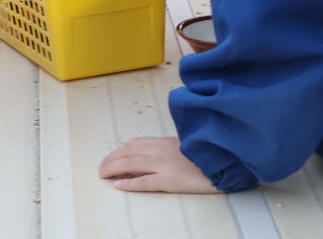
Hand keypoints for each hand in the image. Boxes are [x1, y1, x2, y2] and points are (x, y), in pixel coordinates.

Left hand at [99, 137, 217, 192]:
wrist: (226, 161)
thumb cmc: (208, 154)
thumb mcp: (185, 145)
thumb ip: (168, 147)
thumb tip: (153, 153)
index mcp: (164, 142)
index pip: (134, 144)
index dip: (119, 150)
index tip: (110, 156)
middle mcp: (160, 150)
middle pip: (128, 152)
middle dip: (111, 159)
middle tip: (100, 167)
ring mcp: (164, 165)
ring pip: (131, 164)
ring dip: (113, 168)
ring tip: (102, 174)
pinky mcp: (170, 180)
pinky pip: (145, 182)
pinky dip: (129, 183)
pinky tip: (118, 185)